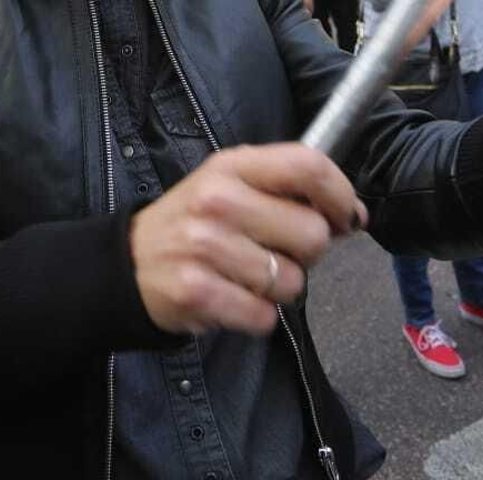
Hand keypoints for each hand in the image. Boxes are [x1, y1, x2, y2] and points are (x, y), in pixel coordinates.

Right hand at [130, 144, 367, 335]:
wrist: (128, 264)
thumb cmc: (194, 222)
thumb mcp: (230, 183)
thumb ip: (287, 188)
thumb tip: (353, 216)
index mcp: (231, 166)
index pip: (308, 165)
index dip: (340, 195)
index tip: (344, 217)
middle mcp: (218, 200)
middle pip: (311, 233)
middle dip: (305, 253)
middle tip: (274, 252)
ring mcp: (205, 246)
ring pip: (291, 282)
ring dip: (277, 288)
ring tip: (244, 275)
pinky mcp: (198, 292)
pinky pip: (263, 316)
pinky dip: (256, 316)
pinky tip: (231, 297)